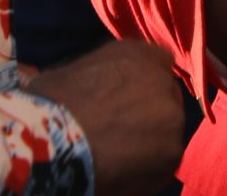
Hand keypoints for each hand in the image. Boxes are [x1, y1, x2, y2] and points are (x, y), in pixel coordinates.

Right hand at [30, 40, 184, 194]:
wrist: (55, 139)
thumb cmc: (52, 102)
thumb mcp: (71, 72)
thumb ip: (97, 76)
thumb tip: (89, 89)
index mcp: (139, 54)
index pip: (157, 63)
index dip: (141, 85)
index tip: (128, 100)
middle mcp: (163, 80)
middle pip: (166, 98)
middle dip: (150, 113)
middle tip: (123, 130)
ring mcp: (173, 117)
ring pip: (167, 132)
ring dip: (150, 142)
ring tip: (120, 155)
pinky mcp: (173, 153)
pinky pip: (162, 162)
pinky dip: (146, 169)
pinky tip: (122, 173)